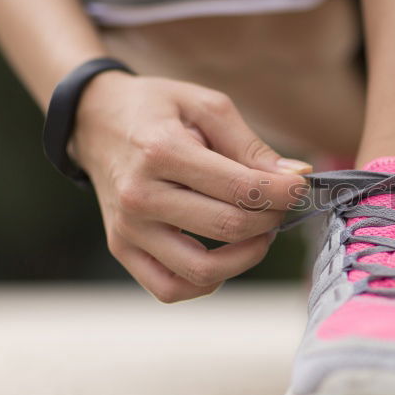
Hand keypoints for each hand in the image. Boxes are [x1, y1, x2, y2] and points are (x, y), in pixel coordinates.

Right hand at [71, 72, 310, 302]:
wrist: (94, 121)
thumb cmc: (158, 110)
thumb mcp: (207, 106)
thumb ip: (251, 146)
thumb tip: (296, 177)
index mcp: (162, 151)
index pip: (240, 188)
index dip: (283, 193)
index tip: (300, 186)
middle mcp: (141, 195)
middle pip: (228, 227)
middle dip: (271, 219)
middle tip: (281, 205)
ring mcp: (128, 228)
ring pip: (202, 270)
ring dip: (245, 257)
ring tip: (259, 233)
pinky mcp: (122, 249)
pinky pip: (170, 288)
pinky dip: (207, 281)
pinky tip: (225, 255)